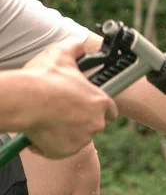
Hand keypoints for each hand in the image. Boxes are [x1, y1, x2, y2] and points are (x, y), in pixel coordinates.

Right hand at [21, 38, 117, 158]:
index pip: (111, 111)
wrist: (24, 101)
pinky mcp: (67, 151)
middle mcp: (96, 123)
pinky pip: (61, 150)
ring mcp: (82, 139)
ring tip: (49, 119)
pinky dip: (51, 145)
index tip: (88, 107)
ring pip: (77, 138)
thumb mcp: (61, 55)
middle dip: (80, 121)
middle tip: (62, 112)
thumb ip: (75, 48)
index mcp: (101, 102)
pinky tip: (41, 131)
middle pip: (94, 125)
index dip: (99, 109)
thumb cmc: (44, 78)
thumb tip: (80, 43)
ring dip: (66, 132)